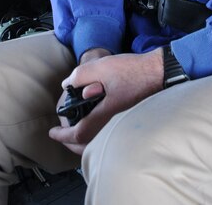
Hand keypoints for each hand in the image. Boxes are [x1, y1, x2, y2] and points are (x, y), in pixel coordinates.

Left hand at [49, 48, 163, 154]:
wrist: (159, 71)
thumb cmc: (134, 71)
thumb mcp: (101, 66)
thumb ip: (80, 75)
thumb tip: (68, 85)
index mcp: (104, 116)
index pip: (78, 134)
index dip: (62, 135)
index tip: (52, 132)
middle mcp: (113, 125)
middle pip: (86, 145)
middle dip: (71, 141)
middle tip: (62, 134)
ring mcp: (121, 123)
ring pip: (97, 142)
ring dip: (83, 138)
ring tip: (76, 128)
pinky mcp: (128, 119)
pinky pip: (107, 134)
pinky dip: (96, 133)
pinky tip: (96, 121)